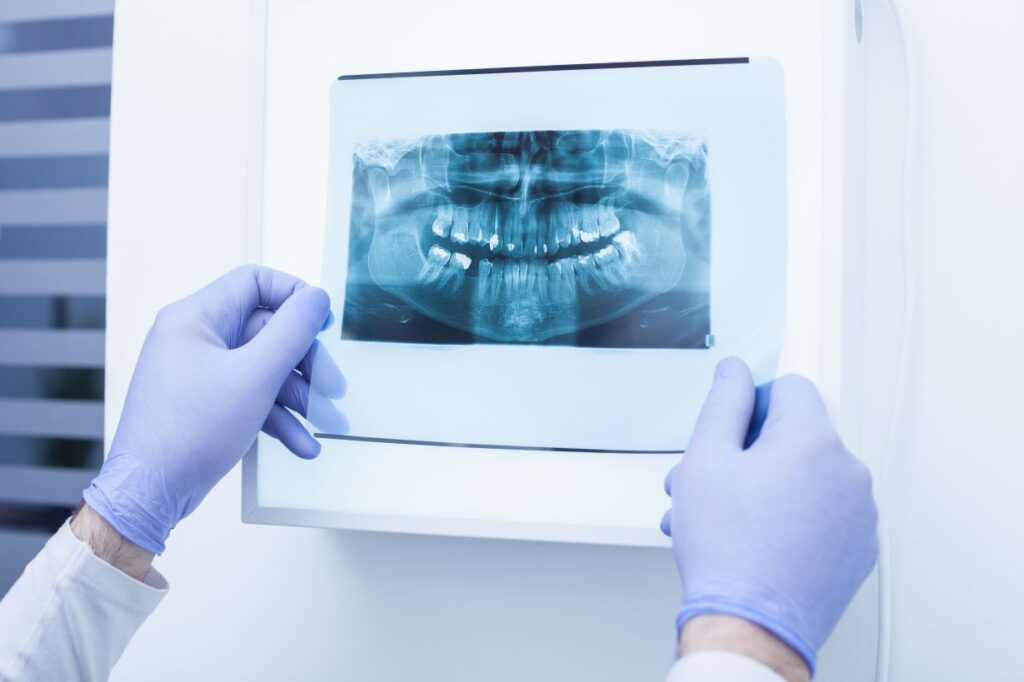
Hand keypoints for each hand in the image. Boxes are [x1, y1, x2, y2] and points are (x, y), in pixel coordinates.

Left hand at [83, 265, 346, 554]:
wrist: (149, 492)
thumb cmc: (186, 434)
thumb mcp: (254, 376)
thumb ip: (292, 332)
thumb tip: (316, 298)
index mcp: (195, 318)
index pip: (255, 282)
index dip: (295, 296)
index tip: (322, 320)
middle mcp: (194, 339)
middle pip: (267, 331)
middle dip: (305, 361)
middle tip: (331, 384)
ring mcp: (199, 372)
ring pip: (263, 368)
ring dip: (298, 395)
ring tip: (324, 420)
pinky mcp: (206, 402)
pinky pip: (251, 396)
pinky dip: (278, 416)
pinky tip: (301, 441)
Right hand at [662, 357, 877, 674]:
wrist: (751, 623)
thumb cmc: (727, 550)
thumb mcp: (704, 459)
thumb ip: (724, 402)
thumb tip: (735, 372)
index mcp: (812, 439)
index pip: (789, 387)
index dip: (752, 404)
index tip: (733, 430)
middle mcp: (848, 470)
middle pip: (798, 435)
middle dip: (753, 451)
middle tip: (718, 480)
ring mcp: (860, 512)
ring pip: (810, 476)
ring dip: (771, 486)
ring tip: (729, 517)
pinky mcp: (860, 547)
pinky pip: (826, 512)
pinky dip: (796, 516)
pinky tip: (758, 538)